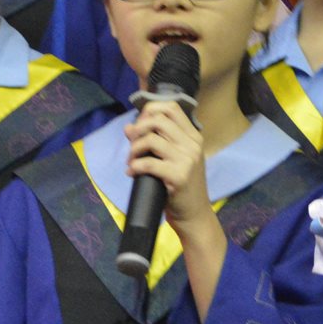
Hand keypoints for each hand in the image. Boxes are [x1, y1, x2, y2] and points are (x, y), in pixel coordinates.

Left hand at [124, 100, 214, 233]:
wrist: (194, 215)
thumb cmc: (182, 187)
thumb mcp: (172, 160)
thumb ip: (153, 141)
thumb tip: (128, 127)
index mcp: (193, 136)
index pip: (172, 108)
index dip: (151, 111)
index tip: (140, 126)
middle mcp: (192, 144)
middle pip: (158, 120)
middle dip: (138, 129)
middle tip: (133, 146)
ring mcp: (187, 159)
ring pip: (151, 139)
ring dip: (134, 150)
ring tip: (132, 161)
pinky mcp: (179, 176)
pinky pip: (148, 163)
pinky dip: (135, 167)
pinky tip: (132, 173)